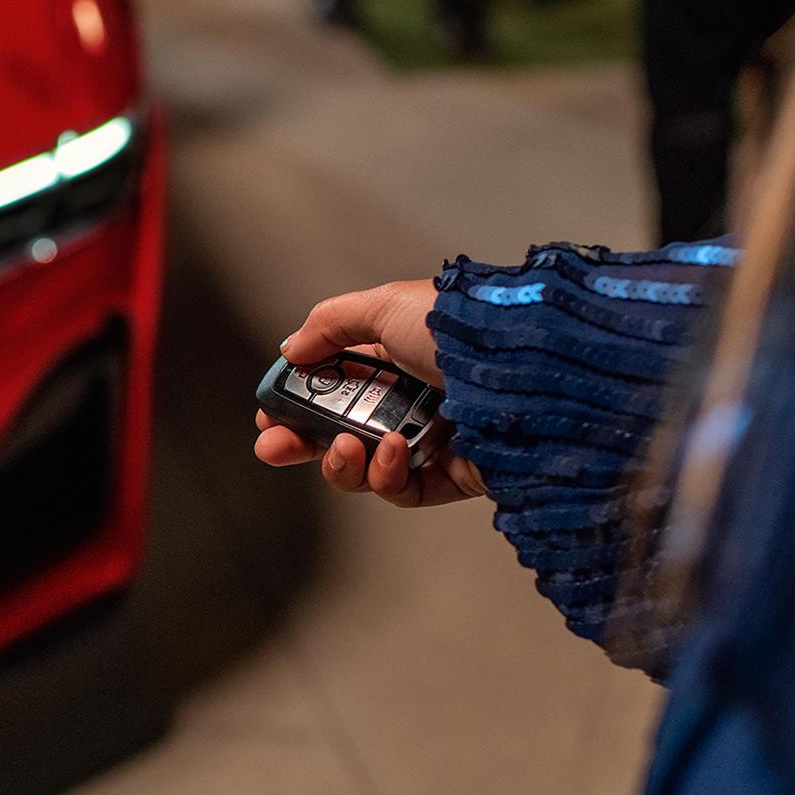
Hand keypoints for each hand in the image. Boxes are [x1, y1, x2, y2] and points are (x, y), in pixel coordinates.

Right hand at [253, 279, 486, 507]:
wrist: (525, 365)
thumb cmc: (459, 328)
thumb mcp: (386, 305)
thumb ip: (330, 324)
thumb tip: (290, 350)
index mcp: (396, 358)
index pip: (334, 388)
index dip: (297, 405)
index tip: (268, 416)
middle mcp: (414, 400)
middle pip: (341, 434)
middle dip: (303, 444)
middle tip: (274, 447)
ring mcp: (433, 441)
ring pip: (366, 469)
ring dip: (343, 462)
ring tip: (343, 445)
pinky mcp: (454, 476)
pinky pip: (405, 489)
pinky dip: (387, 476)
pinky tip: (390, 451)